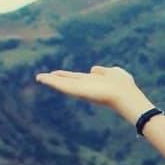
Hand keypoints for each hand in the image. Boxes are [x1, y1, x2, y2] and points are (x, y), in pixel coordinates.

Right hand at [34, 65, 150, 116]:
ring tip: (39, 77)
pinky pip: (61, 85)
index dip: (66, 76)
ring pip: (62, 83)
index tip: (56, 74)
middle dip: (55, 79)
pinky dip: (51, 81)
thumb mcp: (113, 73)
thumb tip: (93, 69)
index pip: (76, 78)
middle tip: (42, 77)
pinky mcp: (77, 90)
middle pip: (67, 81)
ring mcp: (80, 89)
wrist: (124, 94)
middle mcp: (85, 86)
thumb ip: (103, 71)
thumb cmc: (123, 85)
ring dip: (50, 80)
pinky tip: (42, 78)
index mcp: (93, 81)